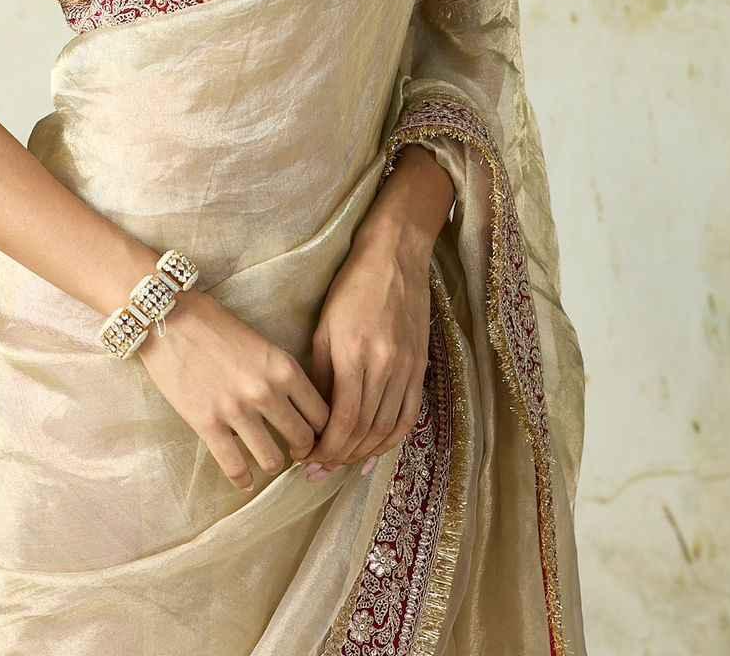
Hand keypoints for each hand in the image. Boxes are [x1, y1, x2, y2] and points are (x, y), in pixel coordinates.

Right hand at [136, 288, 330, 492]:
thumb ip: (279, 373)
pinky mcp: (207, 424)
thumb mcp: (261, 343)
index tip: (316, 433)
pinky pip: (234, 466)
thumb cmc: (214, 323)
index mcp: (283, 367)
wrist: (168, 317)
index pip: (322, 413)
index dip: (323, 429)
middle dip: (303, 449)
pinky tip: (244, 480)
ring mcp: (236, 411)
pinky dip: (242, 479)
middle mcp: (266, 392)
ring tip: (268, 460)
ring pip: (272, 460)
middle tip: (295, 450)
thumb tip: (293, 407)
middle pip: (303, 439)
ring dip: (273, 463)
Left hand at [301, 236, 431, 478]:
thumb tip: (312, 415)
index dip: (326, 448)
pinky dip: (391, 439)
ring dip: (364, 453)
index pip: (344, 419)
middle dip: (340, 457)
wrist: (395, 259)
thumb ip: (320, 373)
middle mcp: (385, 366)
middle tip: (319, 471)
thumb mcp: (324, 327)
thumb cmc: (351, 288)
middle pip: (365, 430)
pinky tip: (374, 451)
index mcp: (355, 354)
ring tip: (341, 464)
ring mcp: (407, 368)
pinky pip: (409, 415)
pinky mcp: (421, 367)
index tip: (308, 459)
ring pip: (388, 428)